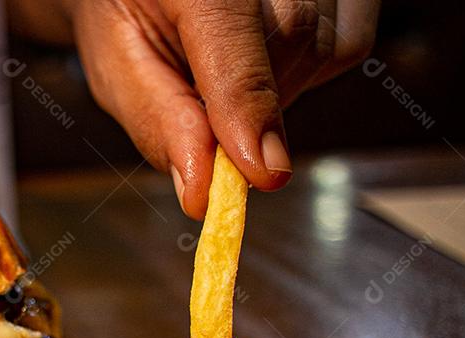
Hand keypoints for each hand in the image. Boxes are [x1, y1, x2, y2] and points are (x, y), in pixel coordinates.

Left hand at [11, 0, 379, 217]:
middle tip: (207, 117)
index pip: (239, 43)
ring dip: (283, 87)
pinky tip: (263, 59)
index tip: (262, 176)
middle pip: (296, 39)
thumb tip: (200, 191)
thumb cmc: (121, 6)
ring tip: (222, 75)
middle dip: (257, 106)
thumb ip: (156, 120)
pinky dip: (312, 66)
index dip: (252, 113)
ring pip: (329, 45)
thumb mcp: (116, 61)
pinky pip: (348, 38)